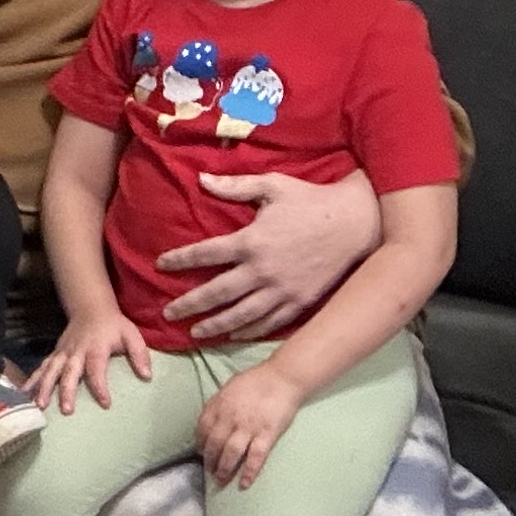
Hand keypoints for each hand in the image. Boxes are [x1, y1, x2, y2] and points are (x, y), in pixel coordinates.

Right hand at [30, 304, 151, 413]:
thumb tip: (147, 376)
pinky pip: (41, 368)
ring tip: (39, 405)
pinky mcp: (55, 355)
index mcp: (96, 347)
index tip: (105, 403)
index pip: (97, 368)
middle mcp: (76, 351)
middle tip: (66, 410)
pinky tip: (23, 395)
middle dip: (66, 391)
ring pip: (51, 371)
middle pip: (69, 372)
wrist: (91, 309)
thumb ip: (139, 354)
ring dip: (44, 388)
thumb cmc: (113, 326)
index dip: (100, 386)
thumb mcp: (132, 335)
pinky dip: (31, 381)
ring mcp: (63, 353)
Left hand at [158, 169, 379, 339]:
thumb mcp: (272, 186)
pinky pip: (268, 323)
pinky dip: (248, 331)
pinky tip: (234, 335)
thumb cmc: (311, 201)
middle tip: (167, 315)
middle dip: (188, 305)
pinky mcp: (299, 302)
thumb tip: (202, 180)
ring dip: (214, 325)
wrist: (354, 223)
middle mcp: (262, 270)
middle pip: (216, 293)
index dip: (180, 260)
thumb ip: (236, 186)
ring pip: (240, 315)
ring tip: (195, 333)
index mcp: (251, 241)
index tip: (161, 264)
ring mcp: (281, 290)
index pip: (205, 253)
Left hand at [195, 364, 307, 490]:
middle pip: (214, 444)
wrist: (283, 378)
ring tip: (221, 480)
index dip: (200, 443)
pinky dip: (249, 472)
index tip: (201, 452)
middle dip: (210, 461)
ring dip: (224, 469)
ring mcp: (248, 428)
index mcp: (219, 405)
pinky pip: (255, 457)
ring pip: (231, 453)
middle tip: (210, 472)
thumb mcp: (229, 387)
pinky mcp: (266, 435)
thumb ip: (219, 404)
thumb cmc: (256, 380)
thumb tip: (210, 421)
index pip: (203, 428)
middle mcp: (230, 418)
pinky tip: (244, 484)